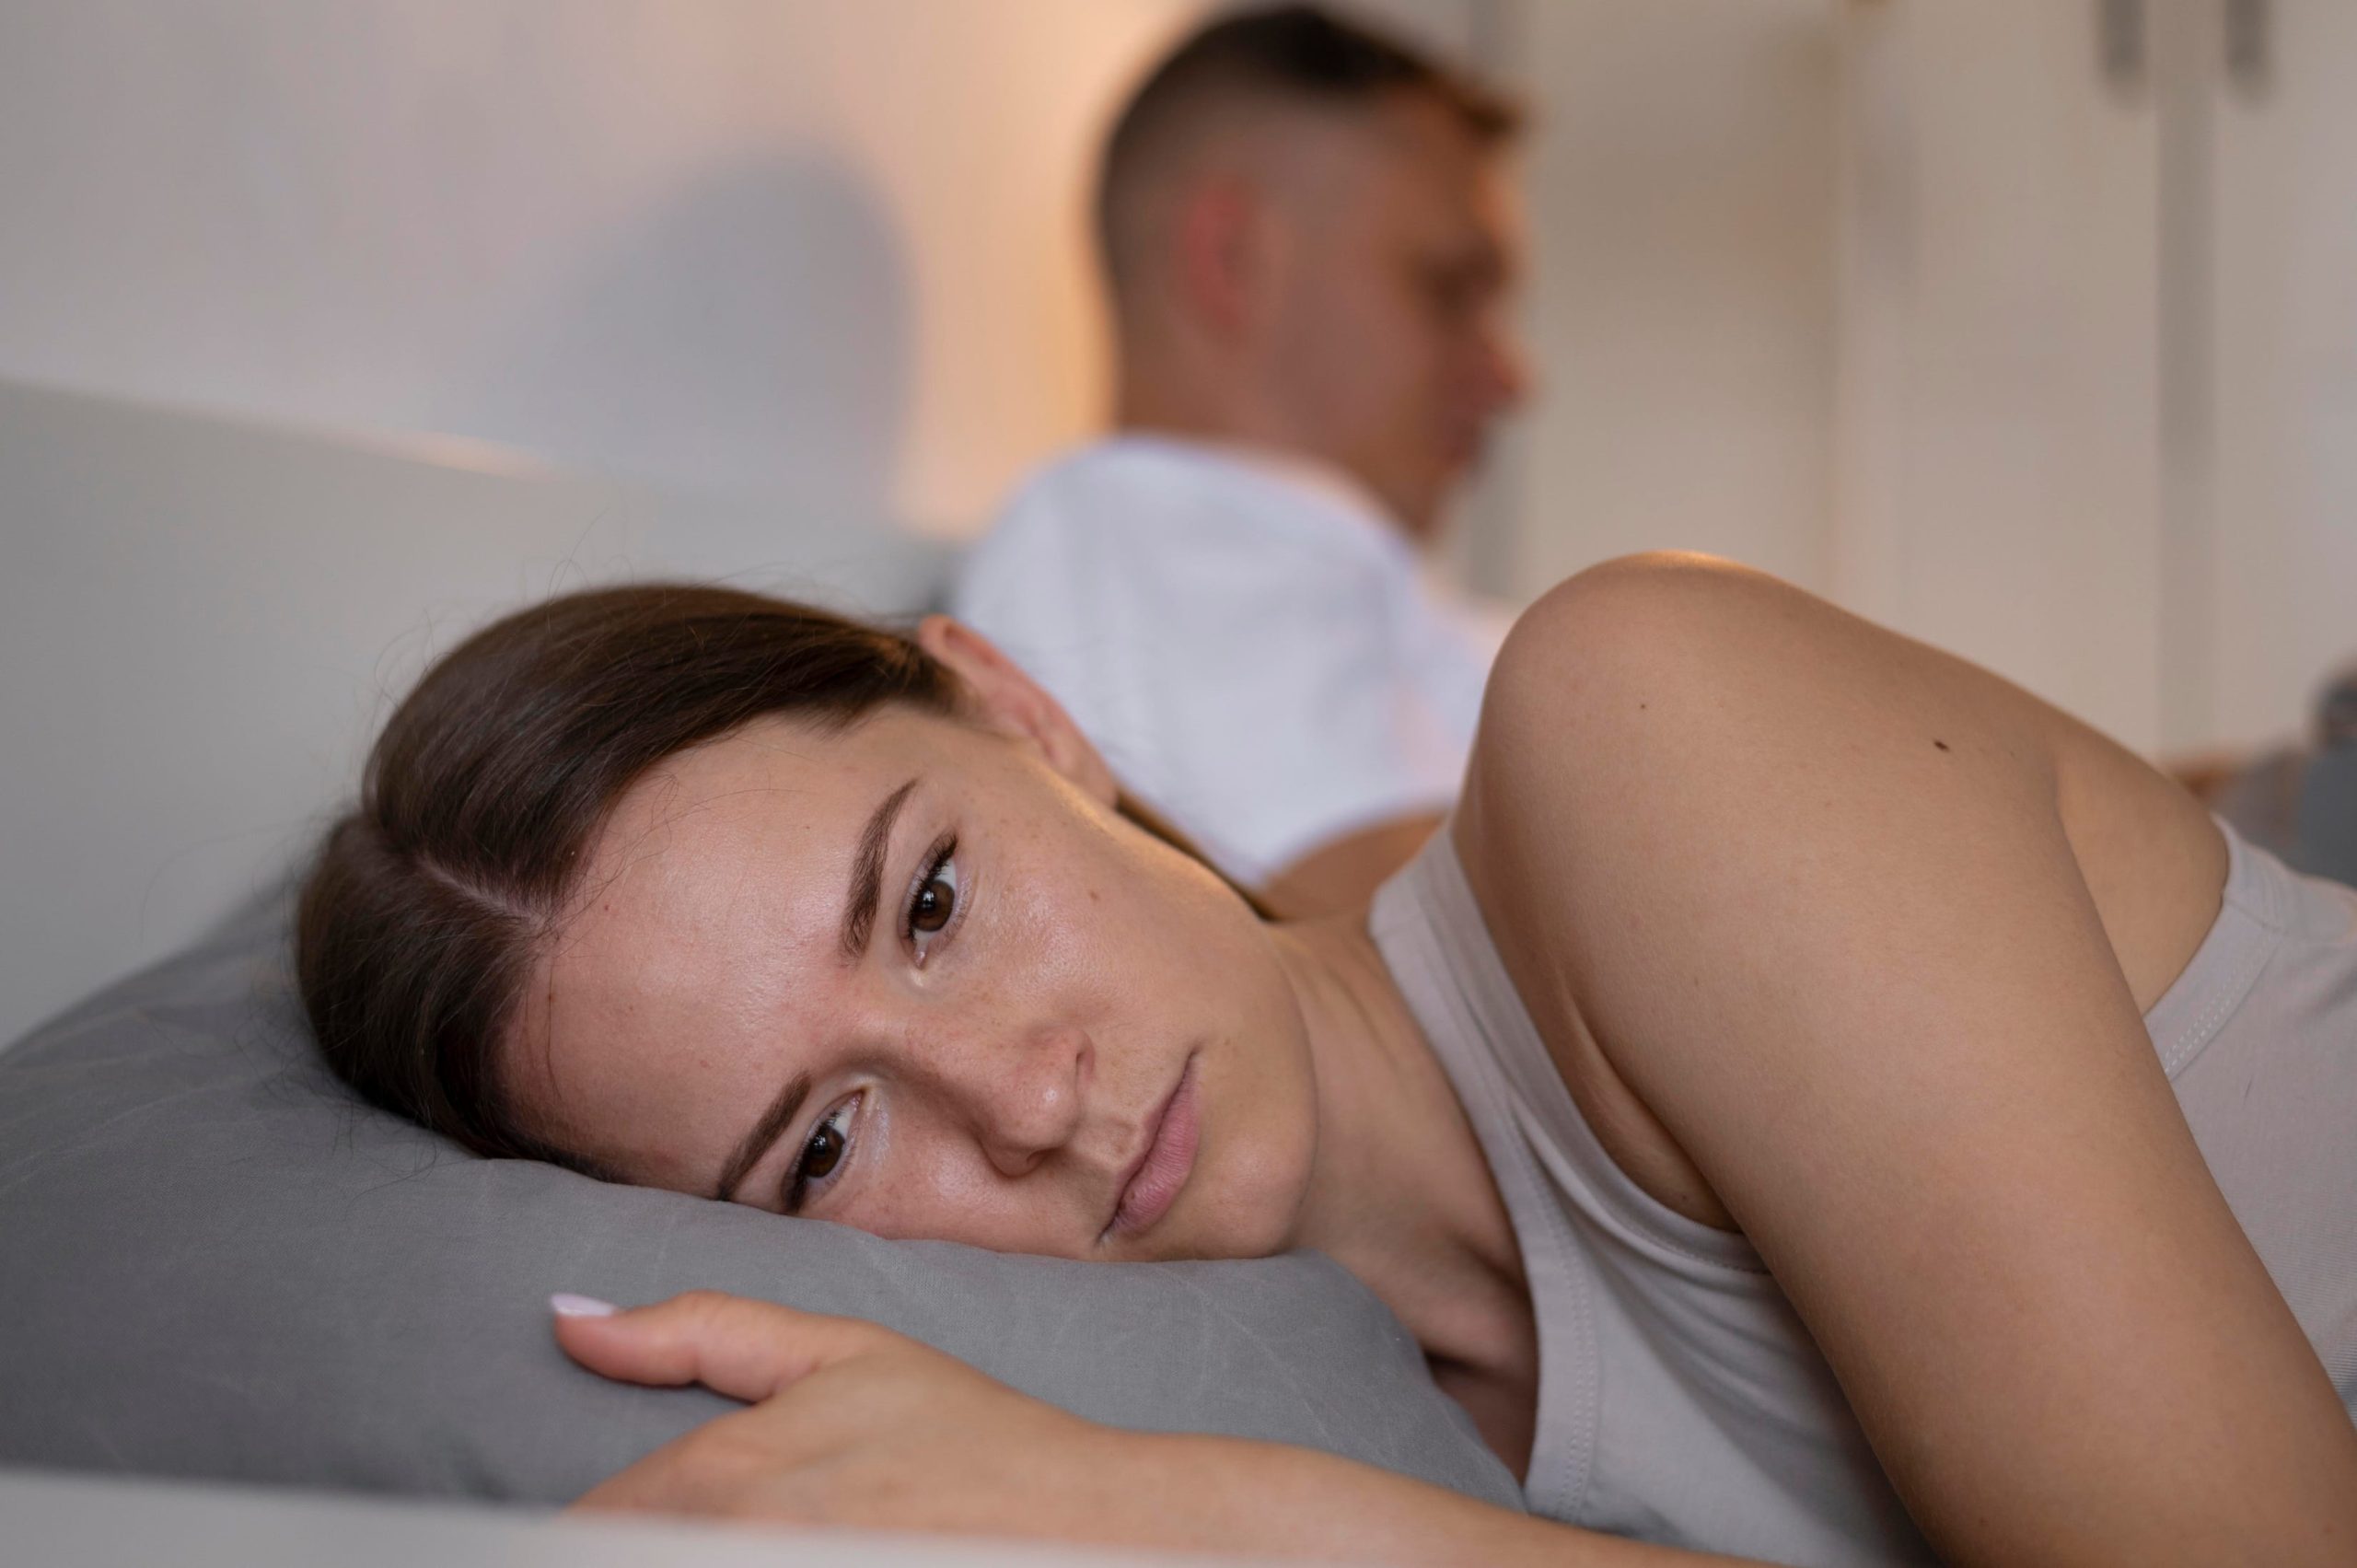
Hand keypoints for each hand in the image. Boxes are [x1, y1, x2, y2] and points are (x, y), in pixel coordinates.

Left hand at [549, 1291, 1144, 1540]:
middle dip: (630, 1541)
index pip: (588, 1527)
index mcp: (724, 1479)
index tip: (627, 1520)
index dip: (587, 1527)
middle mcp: (738, 1543)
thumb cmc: (966, 1440)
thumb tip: (566, 1317)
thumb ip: (699, 1333)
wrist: (1080, 1525)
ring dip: (672, 1555)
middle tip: (720, 1516)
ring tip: (767, 1532)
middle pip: (617, 1553)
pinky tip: (789, 1556)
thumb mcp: (841, 1355)